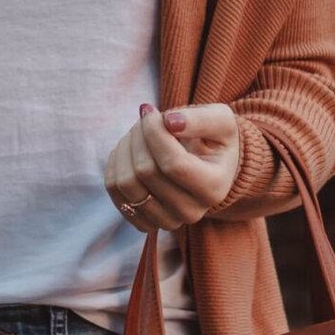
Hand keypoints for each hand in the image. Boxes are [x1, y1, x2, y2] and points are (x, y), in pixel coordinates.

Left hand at [103, 102, 241, 230]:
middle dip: (139, 136)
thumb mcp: (220, 119)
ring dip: (125, 148)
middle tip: (146, 119)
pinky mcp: (143, 222)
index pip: (173, 164)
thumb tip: (171, 122)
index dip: (155, 133)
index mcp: (214, 188)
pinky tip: (131, 151)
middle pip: (146, 171)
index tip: (151, 112)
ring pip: (125, 182)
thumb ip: (200, 119)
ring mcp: (167, 221)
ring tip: (138, 134)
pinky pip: (114, 190)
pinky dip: (116, 163)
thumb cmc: (215, 139)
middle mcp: (192, 212)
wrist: (209, 164)